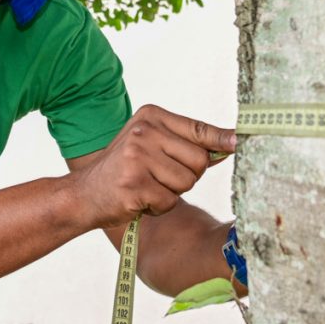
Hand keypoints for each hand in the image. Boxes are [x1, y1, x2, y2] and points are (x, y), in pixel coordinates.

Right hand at [71, 105, 235, 227]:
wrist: (85, 194)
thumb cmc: (126, 169)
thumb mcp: (152, 145)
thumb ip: (187, 144)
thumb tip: (230, 144)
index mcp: (151, 116)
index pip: (198, 129)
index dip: (222, 139)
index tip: (239, 142)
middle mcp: (144, 131)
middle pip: (200, 160)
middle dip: (189, 176)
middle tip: (161, 177)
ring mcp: (138, 157)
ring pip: (187, 182)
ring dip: (172, 192)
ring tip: (148, 187)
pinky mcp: (134, 184)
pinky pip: (170, 201)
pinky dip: (159, 207)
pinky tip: (140, 199)